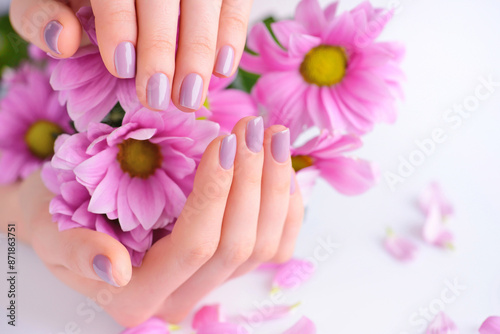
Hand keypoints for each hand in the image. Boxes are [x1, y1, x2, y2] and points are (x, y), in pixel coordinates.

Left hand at [9, 0, 252, 111]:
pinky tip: (222, 70)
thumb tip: (64, 41)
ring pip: (204, 1)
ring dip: (199, 52)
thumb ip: (40, 13)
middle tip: (156, 97)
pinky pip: (236, 3)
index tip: (121, 68)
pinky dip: (232, 35)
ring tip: (189, 97)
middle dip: (161, 48)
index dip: (119, 24)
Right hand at [22, 117, 303, 326]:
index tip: (225, 138)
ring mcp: (212, 284)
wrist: (73, 220)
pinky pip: (277, 246)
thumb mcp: (52, 231)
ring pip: (265, 246)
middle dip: (252, 181)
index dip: (215, 190)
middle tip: (253, 126)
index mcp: (140, 295)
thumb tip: (115, 269)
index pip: (194, 244)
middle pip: (237, 244)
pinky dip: (288, 207)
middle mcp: (182, 297)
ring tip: (273, 135)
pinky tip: (283, 169)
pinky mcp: (231, 267)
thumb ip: (78, 253)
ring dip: (275, 187)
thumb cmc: (60, 219)